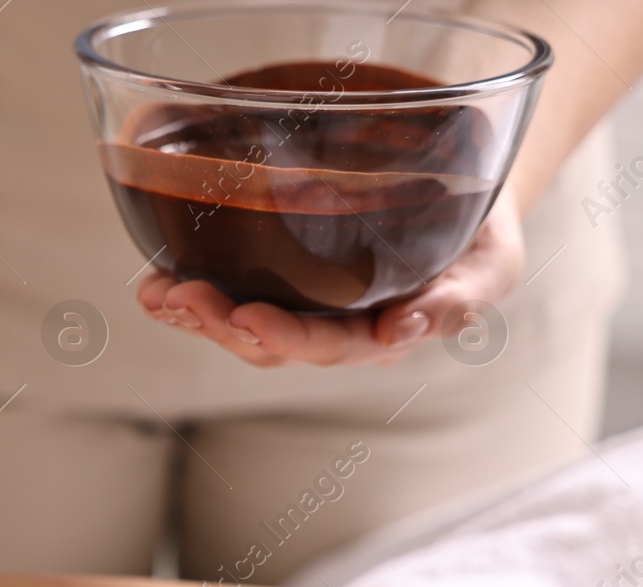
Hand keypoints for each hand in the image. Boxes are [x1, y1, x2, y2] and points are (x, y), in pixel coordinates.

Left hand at [136, 186, 525, 367]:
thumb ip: (457, 300)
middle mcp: (333, 331)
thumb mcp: (491, 263)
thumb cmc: (481, 231)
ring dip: (192, 315)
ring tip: (156, 295)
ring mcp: (300, 308)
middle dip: (221, 324)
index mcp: (381, 335)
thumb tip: (399, 332)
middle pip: (269, 342)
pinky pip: (225, 296)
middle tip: (182, 296)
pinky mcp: (274, 281)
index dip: (288, 336)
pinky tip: (152, 285)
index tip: (250, 315)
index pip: (328, 345)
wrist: (462, 186)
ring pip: (237, 326)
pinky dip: (185, 295)